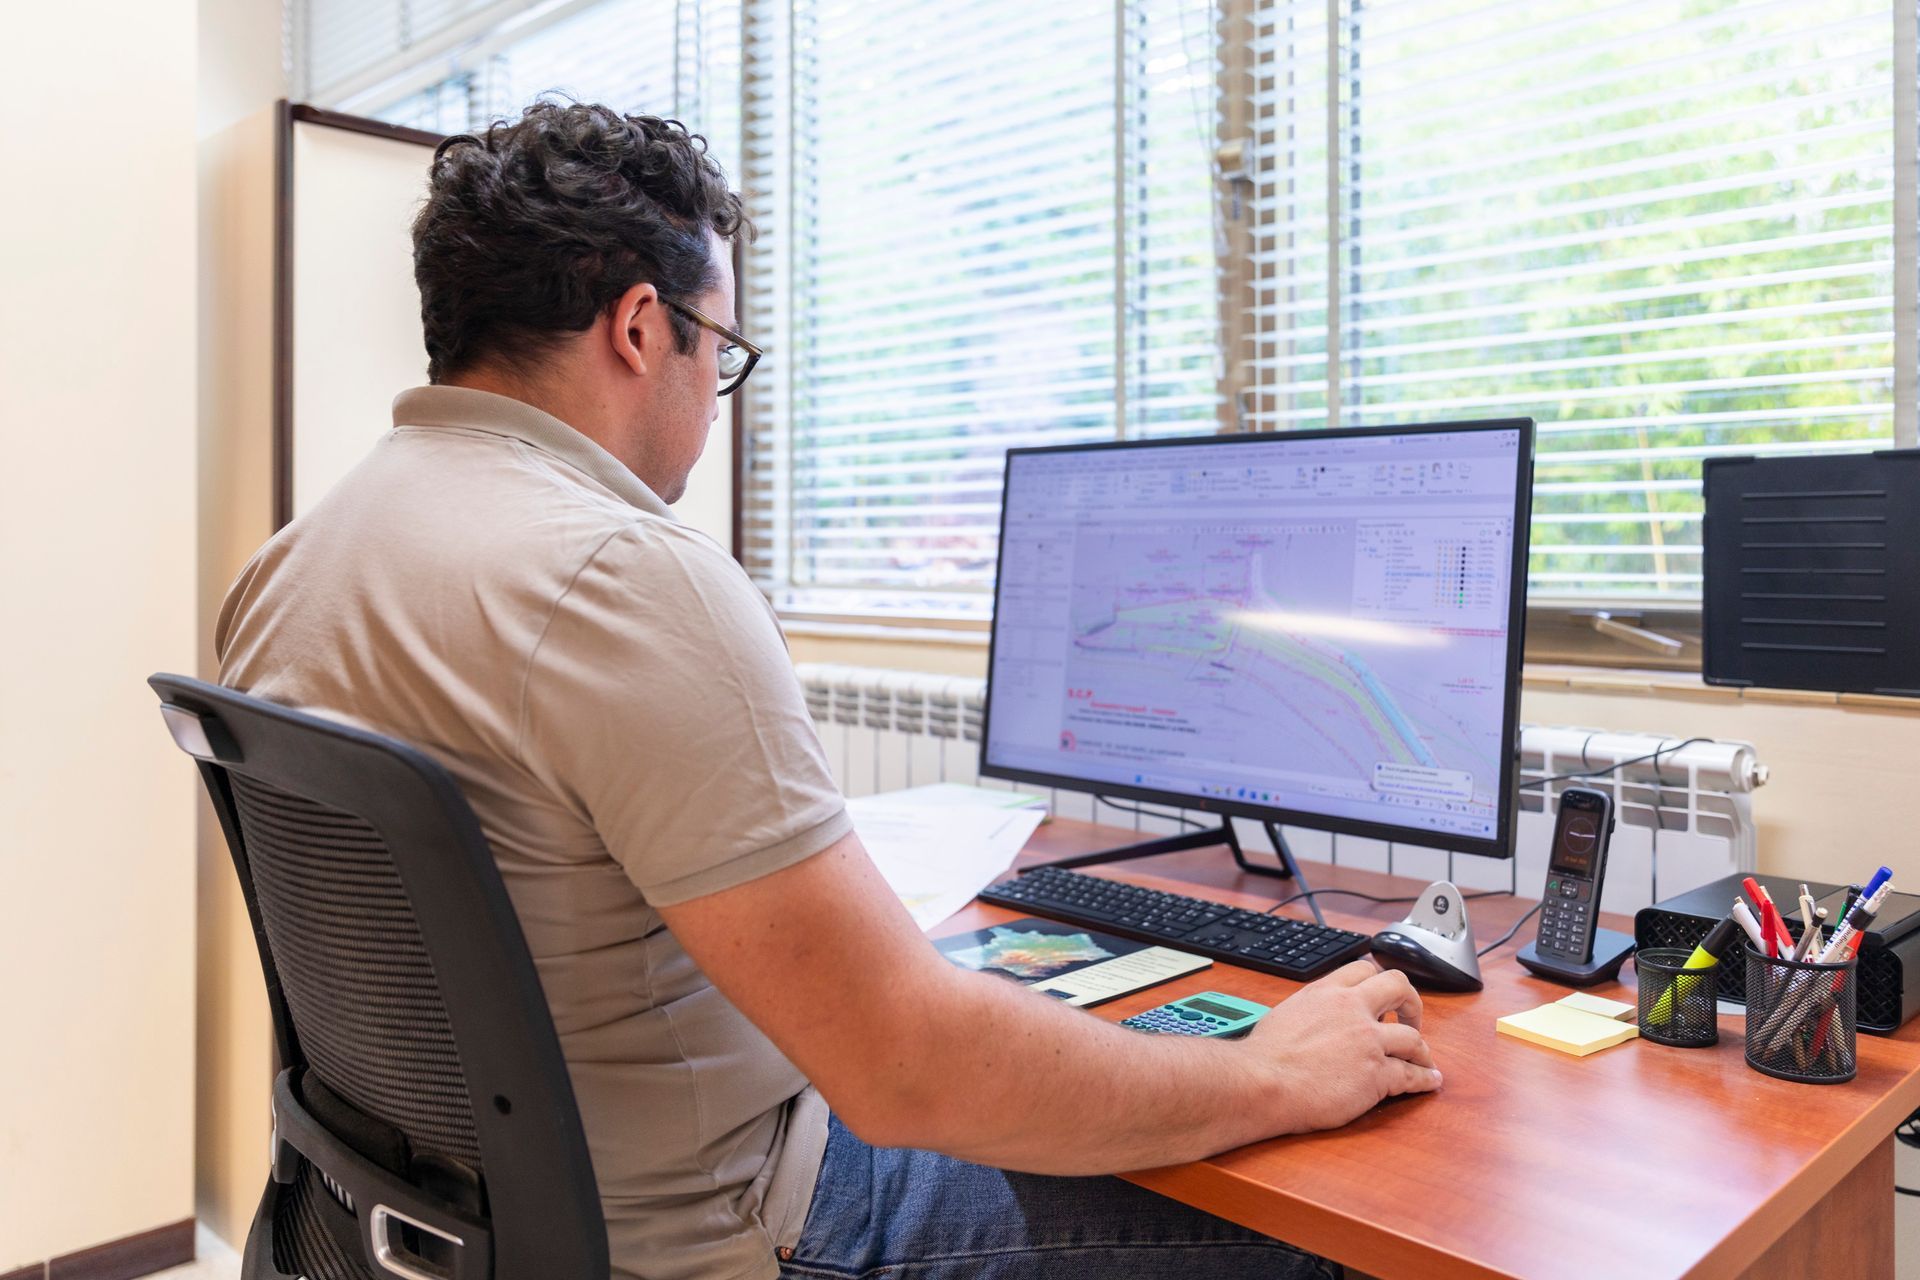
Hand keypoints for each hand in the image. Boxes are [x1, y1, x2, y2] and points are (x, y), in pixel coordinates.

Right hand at [1244, 959, 1441, 1132]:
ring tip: (1424, 1059)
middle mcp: (1352, 1010)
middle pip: (1398, 987)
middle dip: (1411, 1002)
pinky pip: (1411, 1075)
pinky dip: (1425, 1080)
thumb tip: (1313, 1021)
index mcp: (1326, 992)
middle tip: (1410, 1017)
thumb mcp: (1286, 1014)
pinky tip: (1430, 1082)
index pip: (1363, 970)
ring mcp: (1368, 1042)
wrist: (1263, 1082)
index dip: (1377, 982)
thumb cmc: (1264, 1056)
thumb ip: (1310, 1011)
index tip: (1380, 996)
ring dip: (1422, 1049)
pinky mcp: (1376, 1074)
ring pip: (1413, 1037)